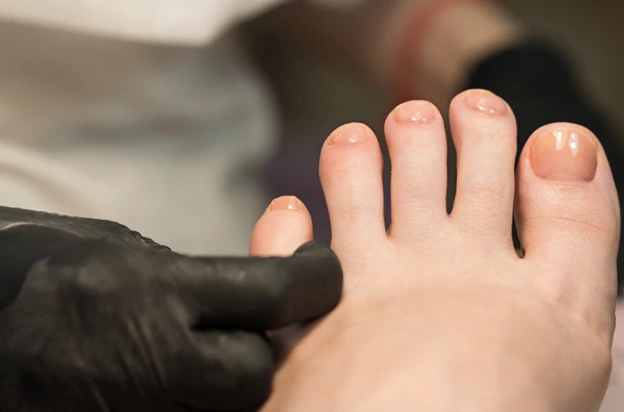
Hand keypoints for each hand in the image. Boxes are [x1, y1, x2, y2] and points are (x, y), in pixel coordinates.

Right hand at [0, 207, 341, 410]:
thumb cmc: (46, 266)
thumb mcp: (125, 251)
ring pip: (228, 411)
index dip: (315, 278)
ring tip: (208, 354)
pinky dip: (196, 405)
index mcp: (148, 289)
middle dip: (266, 348)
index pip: (273, 294)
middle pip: (255, 371)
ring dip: (231, 386)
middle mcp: (143, 355)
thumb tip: (264, 301)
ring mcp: (126, 406)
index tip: (320, 269)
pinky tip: (181, 382)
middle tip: (256, 325)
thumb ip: (198, 281)